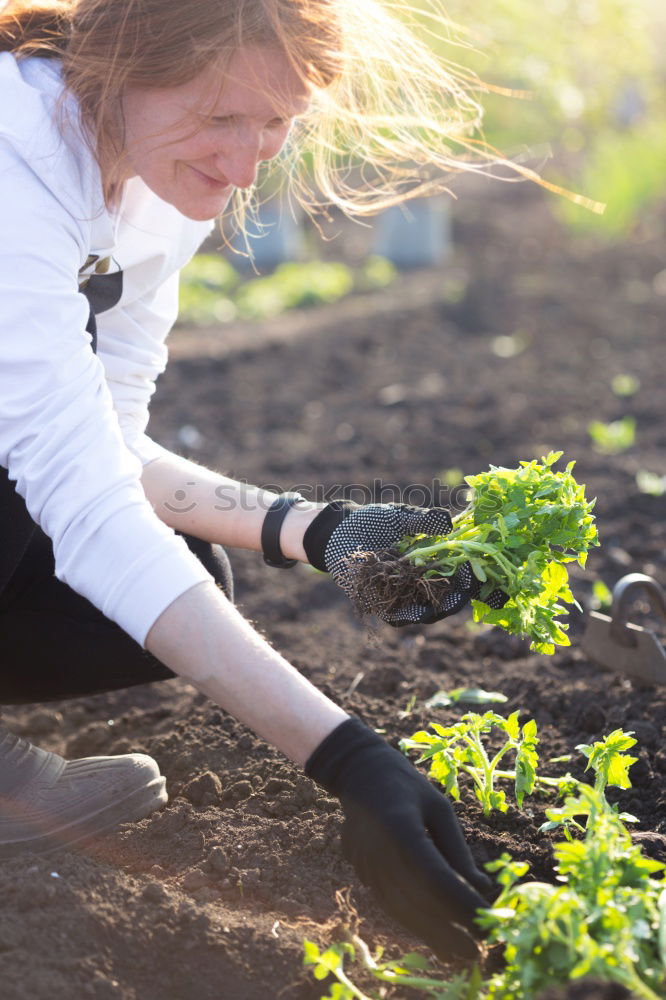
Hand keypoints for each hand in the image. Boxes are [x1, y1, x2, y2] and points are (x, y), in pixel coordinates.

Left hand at [302, 500, 505, 625]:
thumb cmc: (372, 521)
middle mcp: (420, 581)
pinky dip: (409, 616)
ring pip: (426, 610)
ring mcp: (402, 595)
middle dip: (458, 597)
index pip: (459, 574)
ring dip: (438, 610)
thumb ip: (423, 521)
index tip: (477, 570)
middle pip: (447, 597)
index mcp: (431, 561)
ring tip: (446, 606)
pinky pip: (398, 615)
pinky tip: (418, 613)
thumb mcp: (400, 518)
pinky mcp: (382, 603)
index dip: (472, 576)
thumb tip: (448, 521)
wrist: (338, 531)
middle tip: (465, 592)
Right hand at [305, 716, 491, 960]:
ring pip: (401, 909)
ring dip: (433, 934)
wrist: (358, 773)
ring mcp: (365, 864)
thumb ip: (458, 849)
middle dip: (451, 929)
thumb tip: (483, 887)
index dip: (462, 904)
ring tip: (461, 952)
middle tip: (480, 951)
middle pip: (417, 901)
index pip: (435, 877)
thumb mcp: (439, 808)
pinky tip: (436, 936)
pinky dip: (414, 922)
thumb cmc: (406, 785)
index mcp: (400, 827)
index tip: (488, 921)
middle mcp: (378, 851)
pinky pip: (390, 904)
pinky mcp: (362, 872)